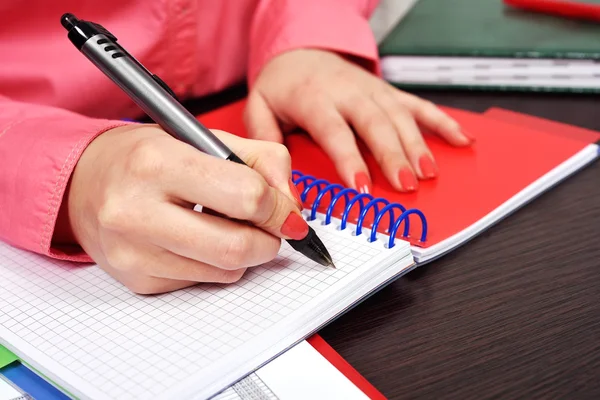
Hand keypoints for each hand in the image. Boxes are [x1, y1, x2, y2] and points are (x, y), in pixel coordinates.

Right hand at [57, 125, 304, 293]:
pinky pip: (203, 282)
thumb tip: (293, 206)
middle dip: (269, 241)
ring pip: (225, 272)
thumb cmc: (146, 157)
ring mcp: (132, 253)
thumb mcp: (203, 137)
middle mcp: (136, 211)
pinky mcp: (136, 281)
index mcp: (157, 163)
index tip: (287, 211)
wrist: (85, 183)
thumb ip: (261, 160)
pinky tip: (198, 240)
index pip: (245, 196)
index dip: (279, 207)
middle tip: (271, 228)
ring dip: (245, 253)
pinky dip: (216, 264)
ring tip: (228, 226)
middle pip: (236, 247)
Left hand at [245, 49, 473, 192]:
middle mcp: (349, 92)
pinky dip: (442, 122)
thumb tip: (278, 180)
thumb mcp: (258, 107)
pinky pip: (418, 104)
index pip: (335, 131)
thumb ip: (265, 139)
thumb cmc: (282, 85)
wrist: (301, 49)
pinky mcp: (388, 91)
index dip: (350, 160)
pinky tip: (461, 140)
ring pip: (400, 116)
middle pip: (375, 123)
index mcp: (315, 99)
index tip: (362, 187)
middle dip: (393, 154)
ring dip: (418, 144)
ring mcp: (373, 90)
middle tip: (406, 184)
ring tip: (429, 173)